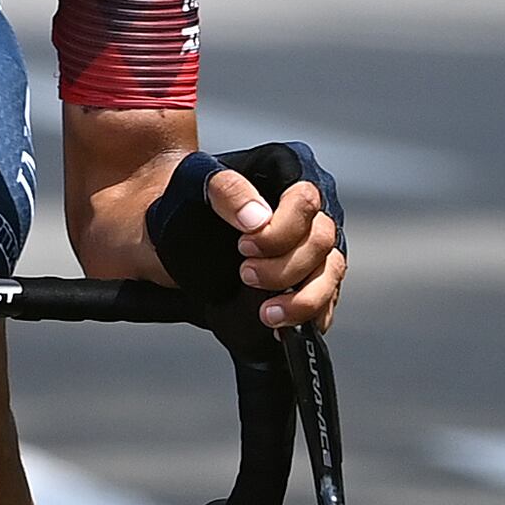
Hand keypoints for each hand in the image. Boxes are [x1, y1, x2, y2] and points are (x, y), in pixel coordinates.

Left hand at [138, 147, 346, 333]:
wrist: (173, 231)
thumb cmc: (187, 200)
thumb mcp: (196, 183)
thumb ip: (227, 191)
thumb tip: (257, 219)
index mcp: (288, 177)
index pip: (305, 202)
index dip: (281, 229)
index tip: (244, 246)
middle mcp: (309, 211)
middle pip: (321, 241)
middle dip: (284, 267)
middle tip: (244, 275)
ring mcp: (313, 246)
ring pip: (330, 273)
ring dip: (303, 300)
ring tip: (267, 315)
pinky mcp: (311, 278)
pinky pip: (326, 299)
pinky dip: (309, 316)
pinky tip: (282, 328)